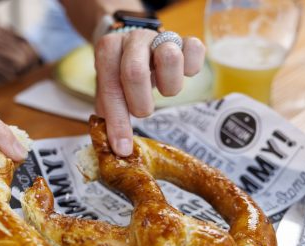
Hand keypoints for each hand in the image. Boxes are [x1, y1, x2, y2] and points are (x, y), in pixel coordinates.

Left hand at [94, 30, 204, 155]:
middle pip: (135, 72)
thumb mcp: (109, 93)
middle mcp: (133, 39)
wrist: (133, 46)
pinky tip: (183, 75)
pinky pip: (195, 49)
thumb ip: (108, 116)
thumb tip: (118, 149)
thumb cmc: (120, 75)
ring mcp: (160, 37)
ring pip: (169, 57)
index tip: (123, 148)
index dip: (117, 121)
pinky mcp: (184, 40)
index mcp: (108, 50)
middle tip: (142, 112)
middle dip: (140, 104)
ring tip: (163, 91)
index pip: (110, 87)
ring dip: (169, 86)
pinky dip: (192, 67)